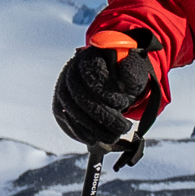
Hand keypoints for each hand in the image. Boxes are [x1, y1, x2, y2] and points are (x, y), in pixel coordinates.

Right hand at [51, 31, 159, 146]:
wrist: (114, 86)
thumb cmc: (125, 79)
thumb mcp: (134, 74)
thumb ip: (131, 72)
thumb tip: (124, 67)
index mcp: (90, 57)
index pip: (91, 72)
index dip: (106, 90)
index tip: (124, 103)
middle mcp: (71, 71)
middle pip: (80, 94)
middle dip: (103, 115)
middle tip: (123, 127)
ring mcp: (63, 88)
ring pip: (71, 109)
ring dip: (94, 127)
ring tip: (114, 135)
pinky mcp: (60, 105)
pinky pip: (66, 120)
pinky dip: (81, 132)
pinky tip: (96, 138)